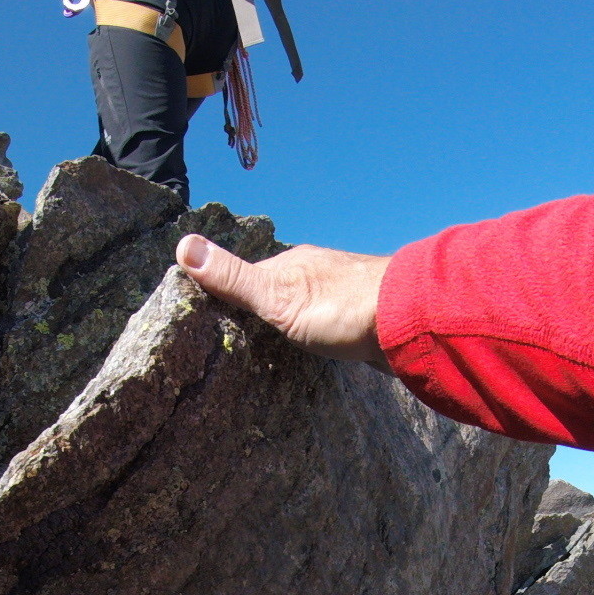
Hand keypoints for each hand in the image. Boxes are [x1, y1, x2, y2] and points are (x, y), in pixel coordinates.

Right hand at [176, 234, 392, 366]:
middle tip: (237, 340)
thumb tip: (183, 246)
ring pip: (306, 306)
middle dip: (261, 310)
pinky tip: (317, 347)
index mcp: (292, 264)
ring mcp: (341, 294)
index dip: (226, 294)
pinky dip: (317, 333)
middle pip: (278, 290)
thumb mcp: (276, 296)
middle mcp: (316, 273)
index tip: (206, 318)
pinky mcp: (361, 318)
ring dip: (291, 322)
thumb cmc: (342, 307)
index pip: (246, 277)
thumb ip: (233, 278)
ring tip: (272, 348)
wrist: (410, 324)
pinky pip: (330, 324)